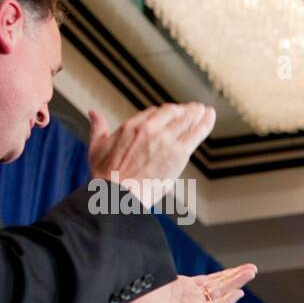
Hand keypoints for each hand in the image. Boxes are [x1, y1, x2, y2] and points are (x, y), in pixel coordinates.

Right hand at [88, 102, 215, 208]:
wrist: (117, 193)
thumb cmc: (104, 176)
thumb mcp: (96, 146)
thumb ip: (97, 128)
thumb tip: (92, 113)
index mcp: (131, 126)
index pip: (154, 113)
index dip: (165, 113)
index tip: (173, 114)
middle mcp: (150, 129)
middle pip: (172, 113)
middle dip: (184, 111)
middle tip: (194, 109)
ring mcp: (165, 140)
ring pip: (186, 120)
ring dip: (197, 114)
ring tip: (206, 110)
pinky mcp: (179, 153)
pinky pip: (196, 132)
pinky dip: (205, 122)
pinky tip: (210, 116)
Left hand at [118, 263, 256, 302]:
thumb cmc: (138, 292)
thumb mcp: (156, 274)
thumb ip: (164, 266)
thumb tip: (156, 244)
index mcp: (185, 287)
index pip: (212, 280)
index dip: (228, 274)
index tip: (242, 268)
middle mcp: (192, 297)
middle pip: (220, 285)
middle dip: (237, 276)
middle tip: (253, 269)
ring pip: (220, 293)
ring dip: (236, 284)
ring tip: (250, 274)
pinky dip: (225, 301)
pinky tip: (237, 294)